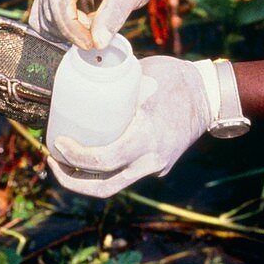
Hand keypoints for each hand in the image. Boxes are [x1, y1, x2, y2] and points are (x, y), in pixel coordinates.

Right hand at [29, 0, 185, 49]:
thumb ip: (115, 14)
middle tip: (102, 27)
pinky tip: (85, 20)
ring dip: (69, 30)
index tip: (92, 44)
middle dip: (75, 30)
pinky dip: (65, 28)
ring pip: (45, 21)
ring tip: (95, 20)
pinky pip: (46, 20)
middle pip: (50, 14)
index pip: (59, 2)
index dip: (72, 29)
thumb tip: (98, 43)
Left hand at [48, 56, 213, 196]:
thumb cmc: (175, 78)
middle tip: (53, 160)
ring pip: (114, 186)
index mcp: (146, 138)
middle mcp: (151, 160)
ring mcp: (155, 168)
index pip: (103, 161)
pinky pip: (126, 174)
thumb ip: (116, 84)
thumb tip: (79, 75)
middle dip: (71, 180)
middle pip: (103, 188)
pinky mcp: (157, 168)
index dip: (75, 157)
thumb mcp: (143, 75)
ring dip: (85, 180)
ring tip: (65, 164)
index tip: (58, 143)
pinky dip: (104, 169)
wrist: (210, 95)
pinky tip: (90, 155)